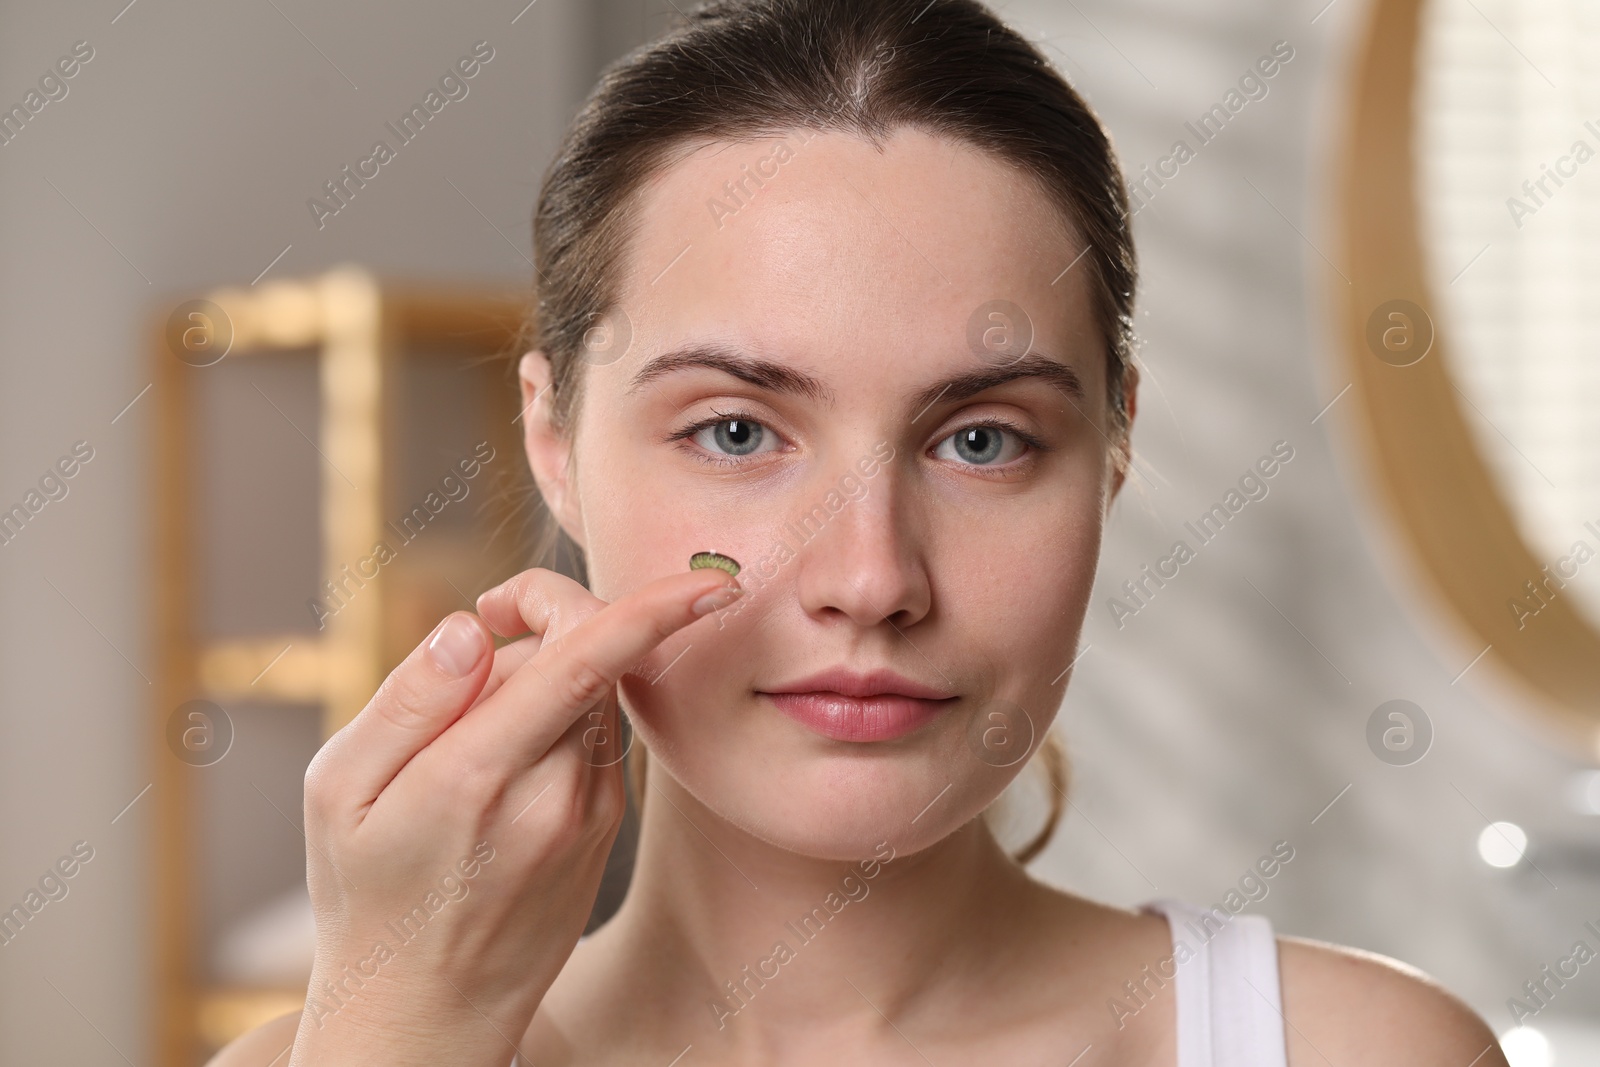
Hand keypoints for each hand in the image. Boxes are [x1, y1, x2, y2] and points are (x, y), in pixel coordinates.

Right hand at [288, 565, 743, 1066]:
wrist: (427, 1014)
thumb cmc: (368, 894)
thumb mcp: (338, 793)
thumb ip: (407, 700)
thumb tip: (470, 628)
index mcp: (480, 774)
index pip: (587, 662)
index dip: (654, 609)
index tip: (710, 579)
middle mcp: (555, 792)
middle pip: (596, 656)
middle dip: (545, 622)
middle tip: (476, 644)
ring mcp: (591, 813)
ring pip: (598, 694)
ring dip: (551, 674)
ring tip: (473, 730)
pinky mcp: (606, 826)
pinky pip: (594, 736)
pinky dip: (559, 718)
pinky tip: (502, 766)